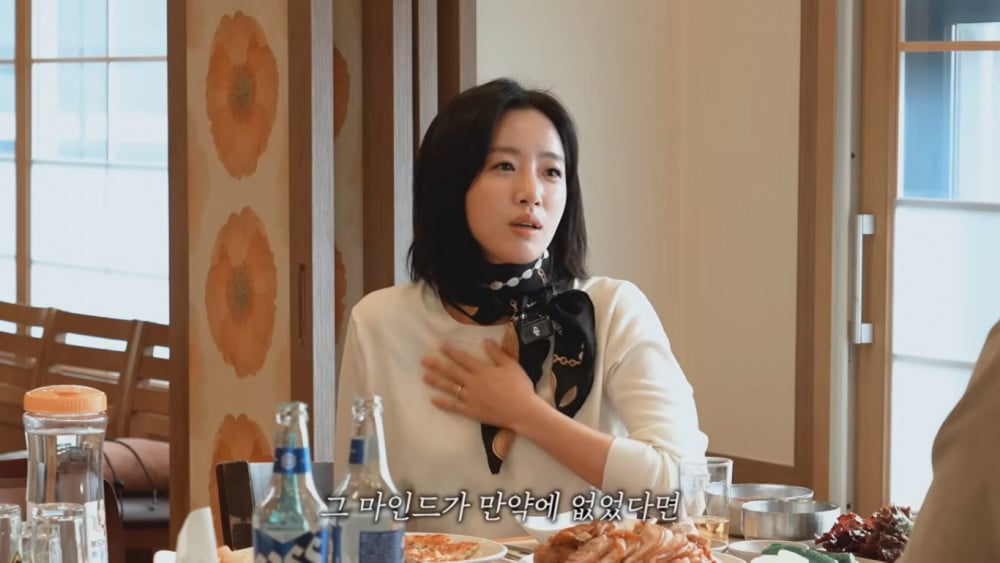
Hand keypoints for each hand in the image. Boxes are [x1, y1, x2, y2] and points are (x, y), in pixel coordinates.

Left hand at [421, 339, 544, 427]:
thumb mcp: (511, 365)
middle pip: (452, 372)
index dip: (451, 351)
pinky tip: (434, 400)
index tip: (440, 346)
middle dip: (437, 365)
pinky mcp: (471, 411)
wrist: (522, 411)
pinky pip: (454, 407)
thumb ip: (497, 353)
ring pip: (450, 387)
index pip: (463, 358)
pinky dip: (444, 403)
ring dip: (436, 382)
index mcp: (482, 370)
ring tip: (424, 377)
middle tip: (424, 360)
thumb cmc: (519, 387)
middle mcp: (473, 382)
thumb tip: (486, 341)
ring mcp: (470, 398)